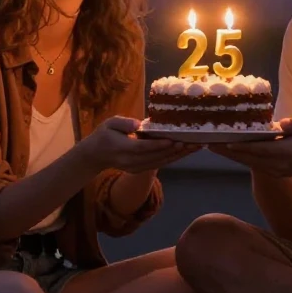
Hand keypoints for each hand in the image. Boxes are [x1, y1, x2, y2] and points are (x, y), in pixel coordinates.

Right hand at [78, 117, 200, 173]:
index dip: (160, 145)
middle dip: (177, 150)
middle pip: (157, 157)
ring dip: (179, 155)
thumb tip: (139, 123)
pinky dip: (173, 158)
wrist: (96, 156)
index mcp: (122, 148)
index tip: (175, 139)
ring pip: (161, 162)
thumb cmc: (103, 135)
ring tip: (195, 146)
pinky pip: (160, 164)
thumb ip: (124, 123)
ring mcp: (137, 168)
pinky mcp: (141, 170)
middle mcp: (131, 161)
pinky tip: (185, 152)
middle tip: (194, 141)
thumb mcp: (109, 123)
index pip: (143, 148)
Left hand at [212, 117, 291, 180]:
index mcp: (287, 152)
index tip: (227, 142)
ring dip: (228, 156)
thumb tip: (282, 123)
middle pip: (248, 158)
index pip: (261, 150)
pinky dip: (237, 158)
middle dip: (228, 151)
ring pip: (246, 162)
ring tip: (211, 146)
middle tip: (209, 142)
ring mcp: (272, 170)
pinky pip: (250, 164)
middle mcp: (277, 164)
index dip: (244, 147)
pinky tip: (224, 150)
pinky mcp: (269, 172)